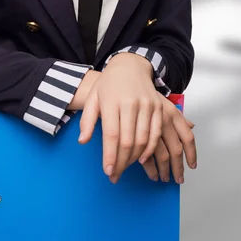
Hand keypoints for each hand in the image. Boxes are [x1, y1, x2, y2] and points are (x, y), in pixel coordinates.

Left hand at [78, 53, 163, 183]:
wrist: (130, 66)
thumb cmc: (109, 84)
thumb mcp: (93, 97)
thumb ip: (87, 120)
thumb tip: (82, 141)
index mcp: (111, 100)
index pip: (112, 134)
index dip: (110, 156)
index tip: (108, 171)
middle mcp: (130, 102)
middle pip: (128, 140)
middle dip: (122, 162)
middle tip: (115, 175)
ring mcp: (147, 105)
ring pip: (143, 140)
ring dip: (135, 159)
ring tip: (126, 168)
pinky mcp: (158, 107)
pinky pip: (156, 134)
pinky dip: (150, 149)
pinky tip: (142, 158)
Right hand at [139, 94, 196, 183]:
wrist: (115, 82)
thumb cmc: (138, 94)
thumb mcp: (161, 101)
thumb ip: (177, 115)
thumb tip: (192, 125)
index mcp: (170, 112)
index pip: (187, 137)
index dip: (191, 154)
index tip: (192, 165)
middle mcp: (161, 120)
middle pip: (175, 150)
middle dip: (177, 168)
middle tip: (178, 178)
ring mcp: (147, 127)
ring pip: (161, 155)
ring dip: (163, 170)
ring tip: (162, 178)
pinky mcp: (133, 134)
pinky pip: (145, 157)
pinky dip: (149, 167)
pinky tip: (150, 173)